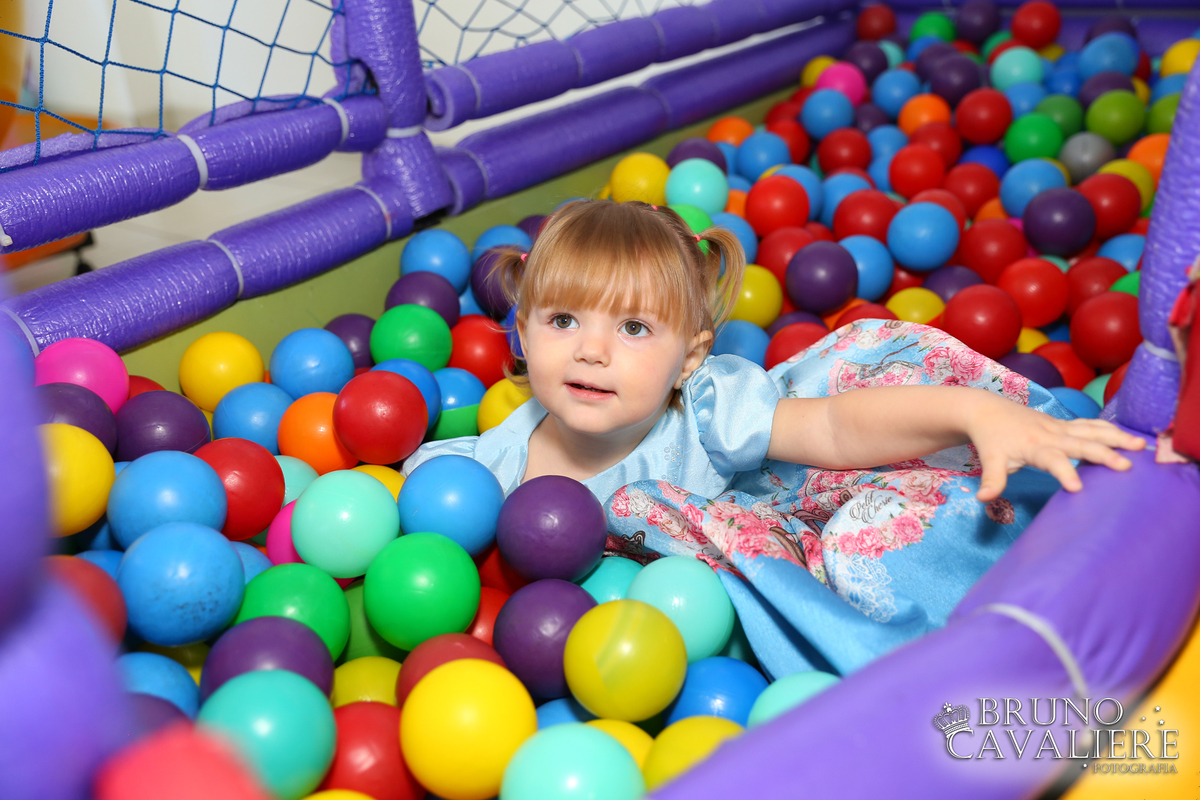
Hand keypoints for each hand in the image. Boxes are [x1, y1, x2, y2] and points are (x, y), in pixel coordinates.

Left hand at [968, 401, 1146, 501]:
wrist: (986, 410)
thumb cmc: (991, 438)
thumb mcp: (990, 460)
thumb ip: (992, 479)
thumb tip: (983, 498)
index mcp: (1034, 446)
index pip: (1052, 461)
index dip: (1064, 472)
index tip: (1077, 488)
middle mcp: (1051, 434)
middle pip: (1081, 443)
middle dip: (1103, 454)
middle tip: (1126, 467)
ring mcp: (1060, 427)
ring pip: (1092, 430)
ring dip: (1116, 437)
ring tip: (1141, 446)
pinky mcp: (1064, 424)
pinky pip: (1090, 425)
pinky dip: (1109, 429)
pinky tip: (1128, 436)